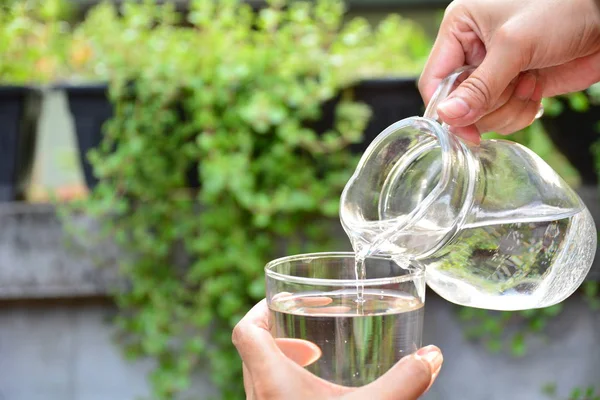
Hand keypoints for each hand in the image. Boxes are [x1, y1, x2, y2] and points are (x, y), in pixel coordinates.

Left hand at [232, 300, 442, 399]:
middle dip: (281, 333)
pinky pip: (269, 393)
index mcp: (271, 380)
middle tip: (311, 332)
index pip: (245, 331)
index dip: (261, 310)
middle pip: (252, 348)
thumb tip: (432, 357)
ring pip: (259, 372)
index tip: (291, 306)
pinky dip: (288, 383)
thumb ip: (402, 383)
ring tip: (316, 358)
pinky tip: (320, 393)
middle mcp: (259, 395)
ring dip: (283, 358)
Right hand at [419, 0, 599, 142]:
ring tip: (529, 81)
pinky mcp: (514, 86)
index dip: (446, 107)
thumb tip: (447, 117)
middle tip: (512, 85)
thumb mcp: (513, 46)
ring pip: (482, 114)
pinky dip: (521, 110)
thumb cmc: (562, 8)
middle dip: (487, 103)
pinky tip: (536, 87)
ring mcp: (495, 71)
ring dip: (508, 107)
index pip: (433, 79)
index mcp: (460, 28)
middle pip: (458, 102)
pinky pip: (503, 117)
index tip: (463, 129)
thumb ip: (478, 87)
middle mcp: (473, 51)